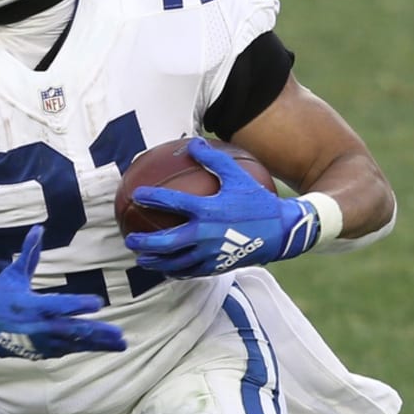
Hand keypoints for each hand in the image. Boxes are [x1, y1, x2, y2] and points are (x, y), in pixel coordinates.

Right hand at [0, 225, 126, 359]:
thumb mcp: (13, 274)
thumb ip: (30, 253)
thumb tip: (38, 229)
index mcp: (33, 306)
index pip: (61, 306)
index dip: (80, 305)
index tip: (99, 303)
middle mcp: (40, 327)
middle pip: (74, 332)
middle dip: (99, 334)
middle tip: (120, 336)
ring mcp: (40, 342)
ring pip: (74, 345)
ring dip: (98, 345)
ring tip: (120, 345)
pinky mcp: (39, 352)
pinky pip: (65, 351)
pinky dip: (82, 348)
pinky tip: (99, 346)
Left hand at [124, 137, 320, 277]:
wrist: (283, 231)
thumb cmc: (258, 201)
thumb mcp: (237, 176)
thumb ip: (213, 159)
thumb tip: (194, 142)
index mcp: (208, 210)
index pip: (173, 203)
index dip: (151, 198)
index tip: (136, 195)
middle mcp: (206, 234)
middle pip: (167, 242)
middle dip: (145, 243)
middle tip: (130, 239)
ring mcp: (211, 254)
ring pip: (176, 262)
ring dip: (156, 262)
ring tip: (142, 259)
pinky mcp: (218, 266)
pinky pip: (191, 271)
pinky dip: (175, 271)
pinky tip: (166, 269)